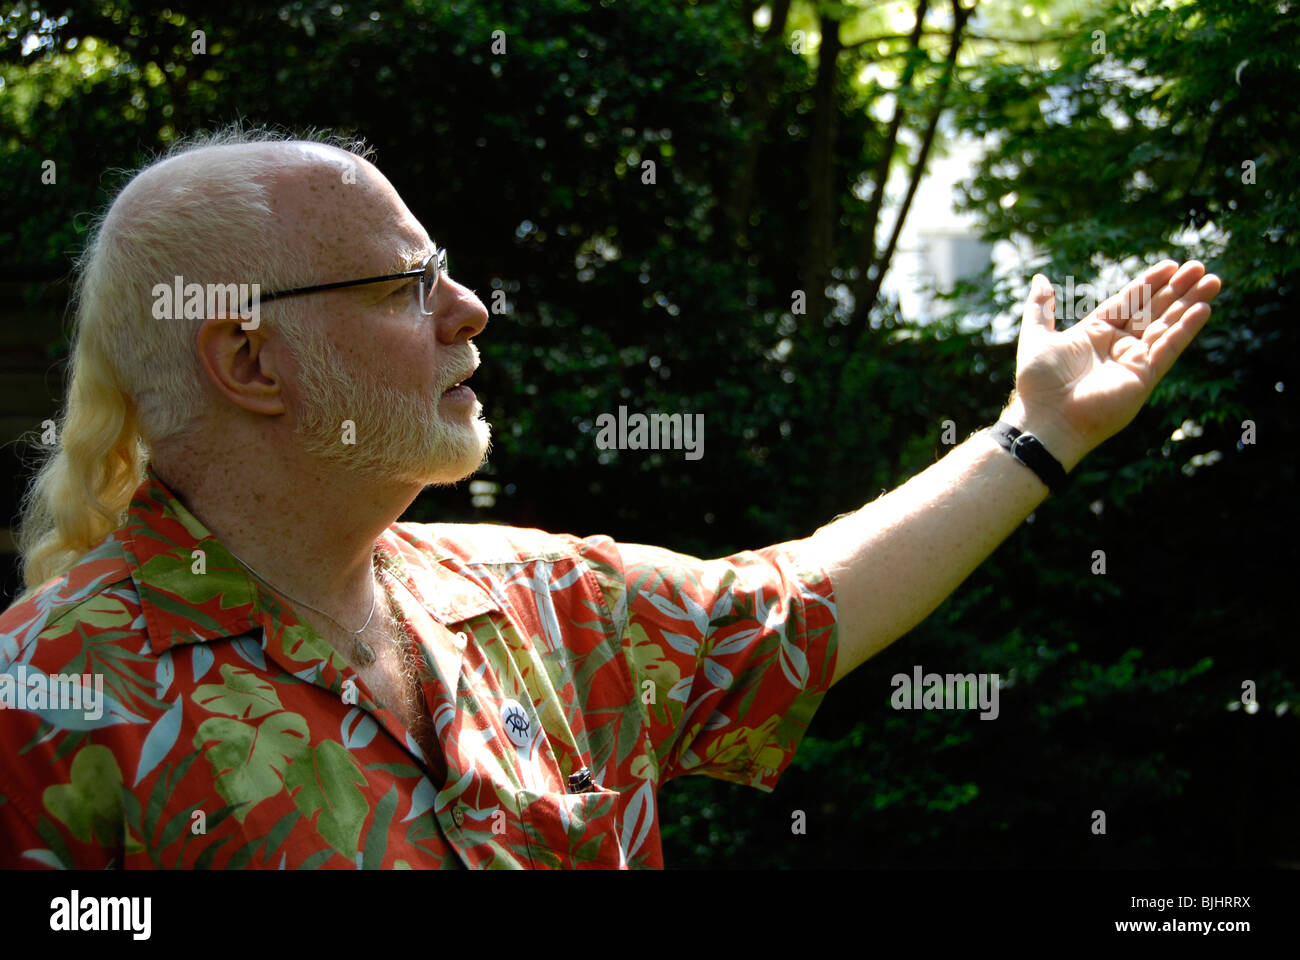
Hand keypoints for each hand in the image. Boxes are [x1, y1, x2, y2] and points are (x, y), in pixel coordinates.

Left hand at [1000, 259, 1221, 471]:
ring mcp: (1132, 362)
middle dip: (1177, 290)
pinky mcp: (1143, 377)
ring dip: (1189, 304)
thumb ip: (1041, 307)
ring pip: (1167, 326)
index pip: (1128, 301)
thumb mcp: (1036, 335)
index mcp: (1094, 333)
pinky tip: (1203, 309)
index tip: (1171, 265)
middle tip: (1200, 267)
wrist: (1046, 418)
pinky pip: (1169, 349)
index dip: (1150, 283)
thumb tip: (1039, 279)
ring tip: (1213, 281)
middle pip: (1153, 311)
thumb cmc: (1037, 381)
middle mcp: (1116, 346)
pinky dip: (1185, 329)